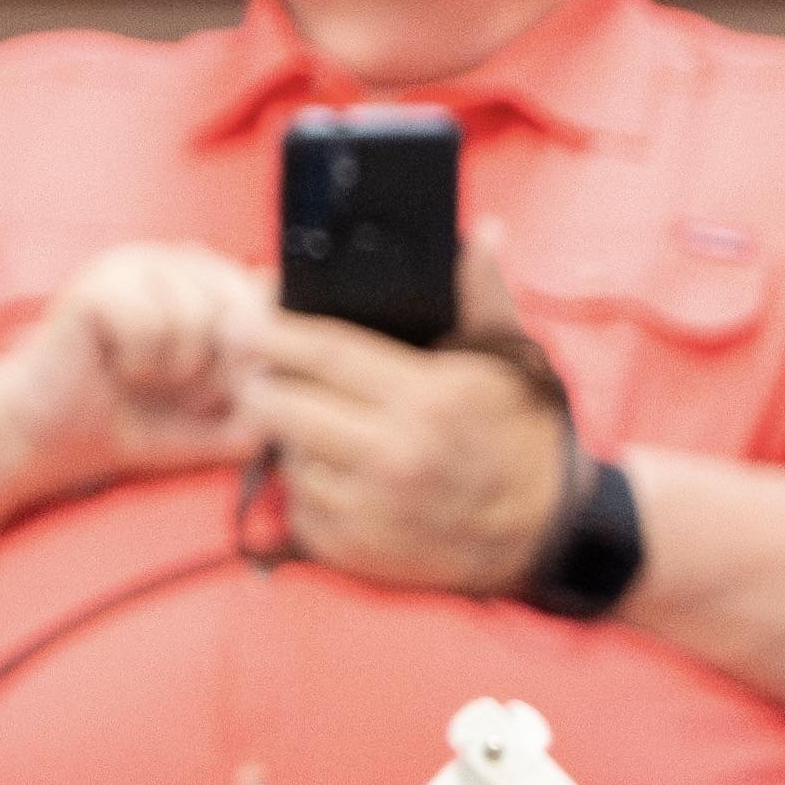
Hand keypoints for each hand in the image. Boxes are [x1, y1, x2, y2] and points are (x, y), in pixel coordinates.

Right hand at [0, 240, 270, 498]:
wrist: (50, 438)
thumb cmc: (130, 420)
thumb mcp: (218, 419)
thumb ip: (267, 402)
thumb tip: (295, 378)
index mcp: (212, 280)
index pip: (271, 303)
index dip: (250, 360)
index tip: (212, 389)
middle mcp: (178, 259)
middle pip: (244, 313)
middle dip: (214, 371)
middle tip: (169, 385)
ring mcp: (137, 263)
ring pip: (200, 319)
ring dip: (173, 369)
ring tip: (140, 376)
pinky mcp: (100, 282)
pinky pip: (153, 325)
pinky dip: (137, 362)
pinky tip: (113, 365)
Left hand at [237, 233, 571, 593]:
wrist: (546, 531)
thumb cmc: (522, 433)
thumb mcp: (512, 361)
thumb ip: (484, 296)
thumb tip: (482, 234)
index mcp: (428, 398)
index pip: (327, 353)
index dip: (273, 331)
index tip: (239, 317)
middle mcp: (395, 455)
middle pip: (286, 407)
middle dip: (254, 381)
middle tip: (243, 366)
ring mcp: (372, 508)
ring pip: (287, 458)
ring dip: (283, 436)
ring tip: (302, 418)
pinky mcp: (356, 550)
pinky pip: (298, 507)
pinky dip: (302, 487)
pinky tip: (326, 468)